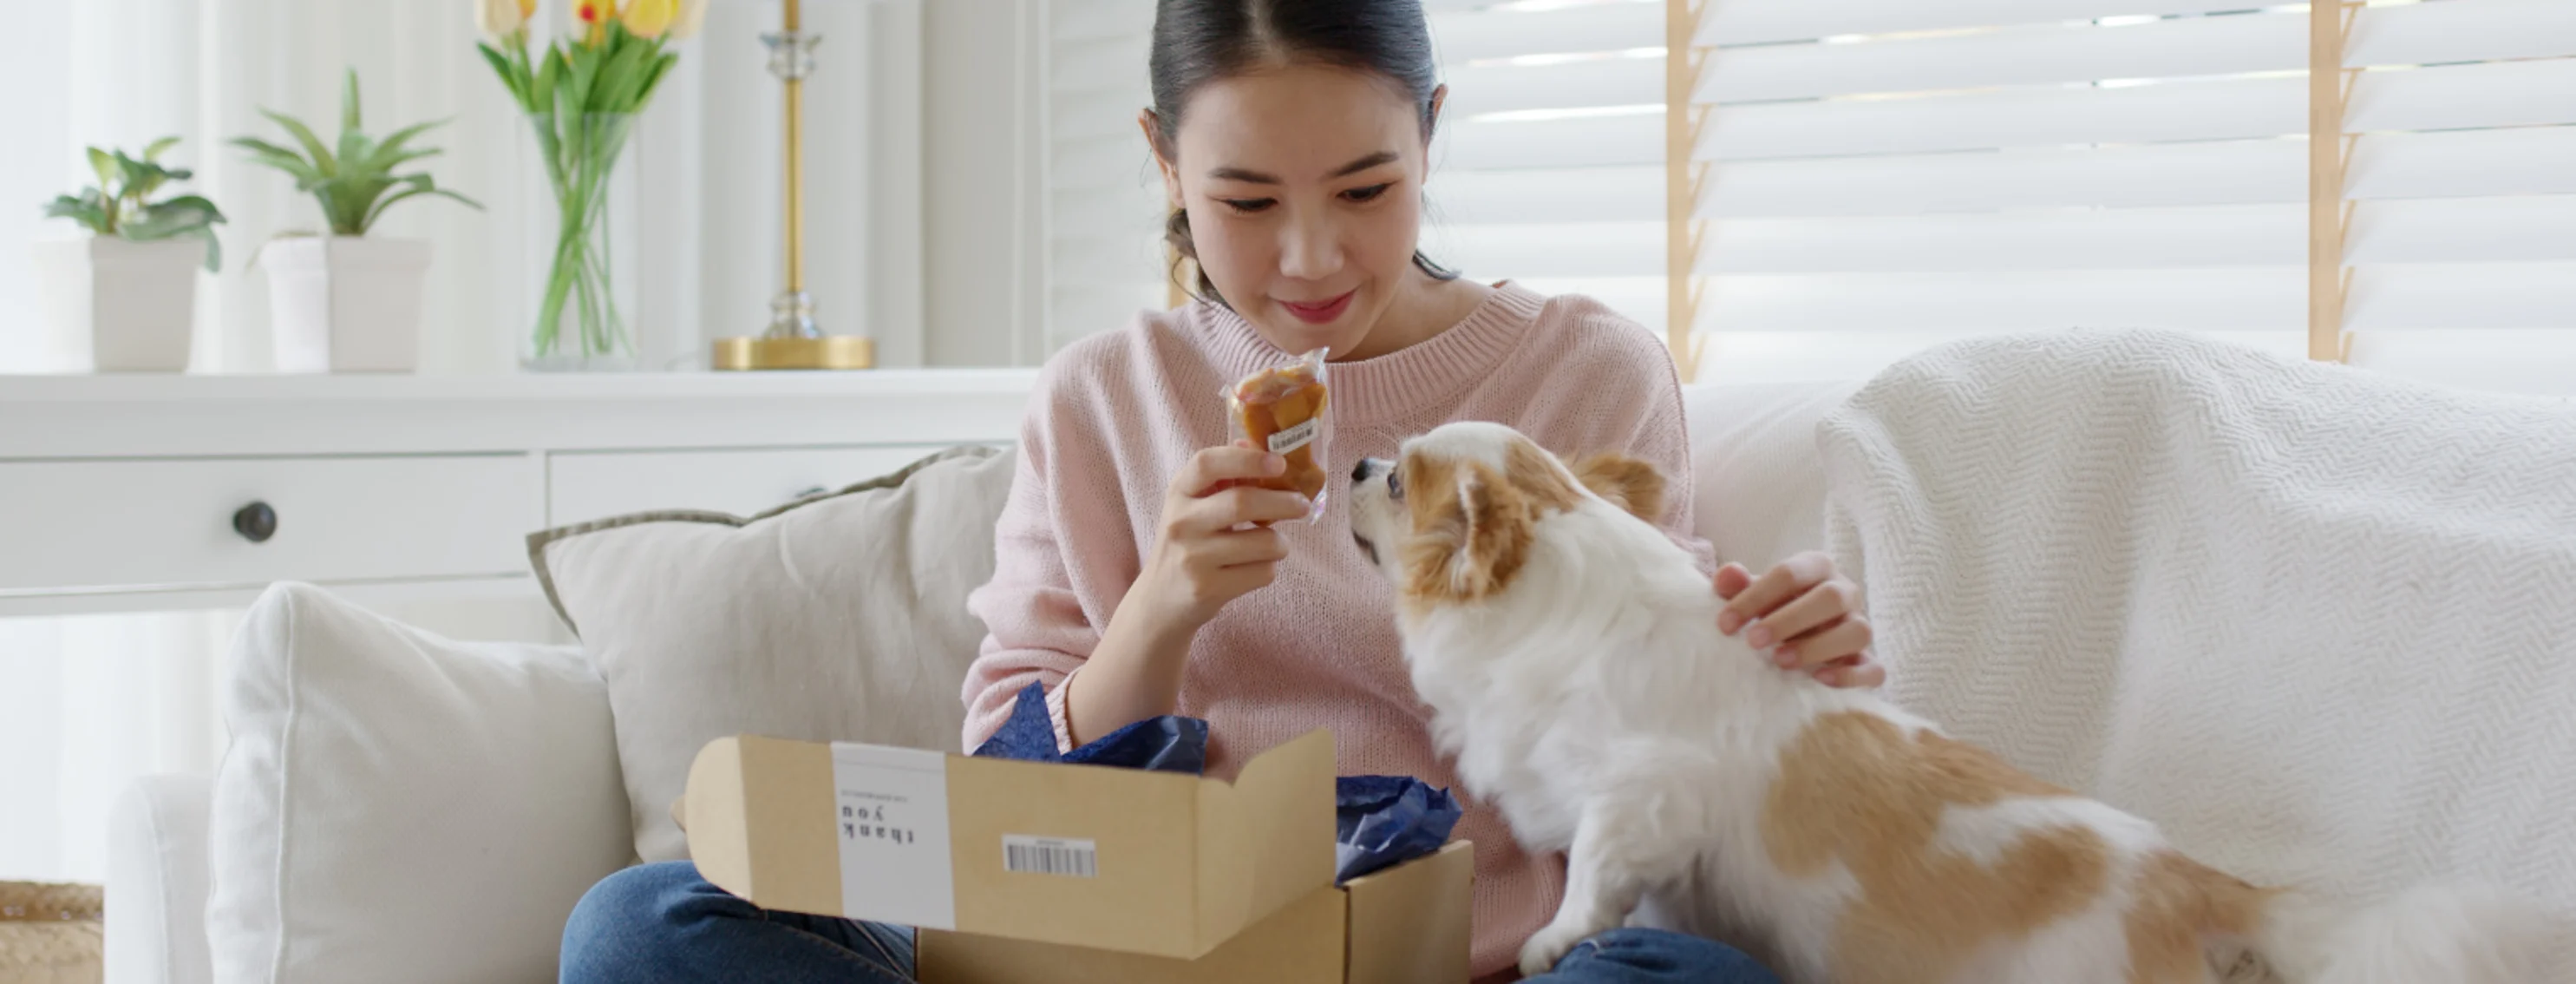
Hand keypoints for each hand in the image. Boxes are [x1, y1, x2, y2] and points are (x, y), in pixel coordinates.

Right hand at [1127, 441, 1314, 632]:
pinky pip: (1262, 573)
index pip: (1207, 463)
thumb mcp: (1193, 506)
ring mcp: (1193, 558)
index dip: (1246, 458)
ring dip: (1281, 543)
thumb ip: (1222, 476)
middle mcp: (1180, 522)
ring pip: (1263, 543)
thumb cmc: (1187, 544)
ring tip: (1274, 545)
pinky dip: (1269, 568)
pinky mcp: (1208, 589)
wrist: (1159, 602)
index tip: (1278, 462)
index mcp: (1178, 493)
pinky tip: (1255, 568)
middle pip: (1242, 502)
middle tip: (1302, 505)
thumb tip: (1258, 444)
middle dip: (1283, 502)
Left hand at [1716, 551, 1882, 688]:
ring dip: (1818, 647)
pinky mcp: (1867, 660)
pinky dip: (1850, 676)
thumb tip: (1726, 576)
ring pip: (1858, 631)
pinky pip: (1874, 669)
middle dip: (1789, 620)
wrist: (1803, 633)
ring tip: (1780, 661)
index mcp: (1817, 568)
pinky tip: (1819, 679)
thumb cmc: (1776, 608)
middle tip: (1753, 641)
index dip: (1755, 597)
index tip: (1724, 624)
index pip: (1790, 573)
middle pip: (1831, 597)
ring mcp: (1860, 626)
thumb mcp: (1755, 594)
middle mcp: (1845, 593)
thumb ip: (1737, 584)